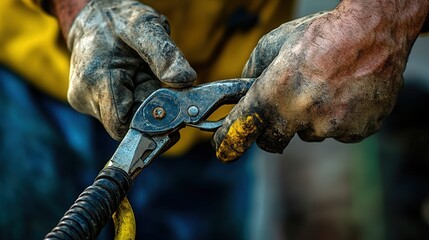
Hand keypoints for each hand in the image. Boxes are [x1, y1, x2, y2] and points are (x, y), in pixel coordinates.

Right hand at [65, 0, 195, 139]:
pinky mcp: (88, 103)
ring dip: (138, 102)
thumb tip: (184, 80)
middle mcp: (85, 97)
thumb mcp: (146, 27)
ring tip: (137, 74)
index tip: (163, 100)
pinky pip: (118, 112)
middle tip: (149, 78)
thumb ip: (165, 54)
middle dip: (146, 107)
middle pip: (126, 124)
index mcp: (97, 80)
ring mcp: (84, 102)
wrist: (92, 18)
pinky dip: (130, 100)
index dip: (148, 119)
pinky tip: (129, 79)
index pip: (122, 126)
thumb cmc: (118, 21)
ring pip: (123, 119)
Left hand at [213, 1, 427, 162]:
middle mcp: (299, 115)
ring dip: (309, 119)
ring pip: (309, 133)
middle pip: (272, 141)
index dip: (228, 141)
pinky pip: (337, 132)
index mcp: (274, 93)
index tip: (223, 150)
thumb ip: (252, 72)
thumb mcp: (274, 44)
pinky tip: (345, 94)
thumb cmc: (322, 34)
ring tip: (324, 88)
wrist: (373, 31)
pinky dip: (337, 118)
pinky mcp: (356, 130)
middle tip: (282, 109)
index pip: (241, 129)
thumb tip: (243, 92)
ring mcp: (330, 126)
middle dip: (271, 130)